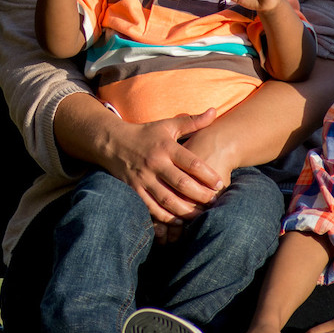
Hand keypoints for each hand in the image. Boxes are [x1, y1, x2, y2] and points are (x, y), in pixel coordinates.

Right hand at [100, 109, 223, 224]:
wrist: (113, 142)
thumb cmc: (146, 133)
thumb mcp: (168, 125)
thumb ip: (192, 121)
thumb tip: (214, 111)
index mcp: (166, 147)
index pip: (191, 162)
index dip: (207, 174)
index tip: (219, 183)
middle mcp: (155, 163)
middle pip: (181, 183)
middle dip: (200, 195)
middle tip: (214, 202)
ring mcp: (143, 178)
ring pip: (167, 199)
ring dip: (185, 210)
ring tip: (200, 216)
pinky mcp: (134, 190)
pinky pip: (151, 207)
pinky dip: (165, 217)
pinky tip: (178, 221)